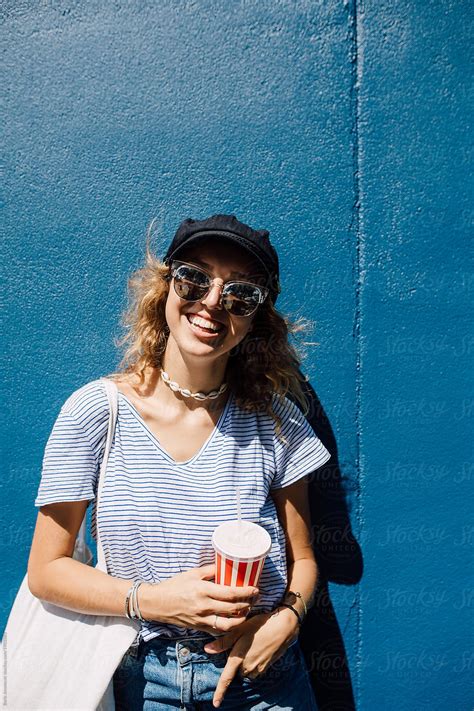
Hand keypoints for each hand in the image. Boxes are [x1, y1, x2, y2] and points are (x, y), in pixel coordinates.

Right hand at [139, 563, 258, 634]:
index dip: (246, 592)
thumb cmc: (174, 585)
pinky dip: (228, 626)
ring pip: (227, 624)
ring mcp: (201, 619)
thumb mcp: (193, 573)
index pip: (230, 593)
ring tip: (246, 612)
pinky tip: (233, 620)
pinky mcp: (199, 627)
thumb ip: (211, 570)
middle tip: (254, 599)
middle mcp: (204, 606)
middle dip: (247, 604)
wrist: (157, 603)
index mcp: (203, 590)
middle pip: (233, 609)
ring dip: (240, 619)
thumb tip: (227, 564)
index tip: (255, 589)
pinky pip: (217, 630)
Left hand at [203, 606, 299, 707]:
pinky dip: (254, 663)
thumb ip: (223, 642)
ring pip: (246, 671)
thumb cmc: (259, 626)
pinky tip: (258, 649)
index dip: (220, 692)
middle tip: (242, 645)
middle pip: (237, 671)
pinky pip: (256, 669)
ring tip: (251, 646)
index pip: (226, 678)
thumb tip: (206, 649)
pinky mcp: (266, 668)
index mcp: (238, 657)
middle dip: (236, 663)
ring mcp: (258, 668)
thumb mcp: (239, 630)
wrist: (282, 627)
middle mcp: (248, 666)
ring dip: (246, 663)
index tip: (215, 704)